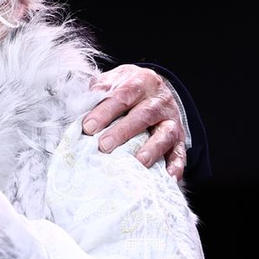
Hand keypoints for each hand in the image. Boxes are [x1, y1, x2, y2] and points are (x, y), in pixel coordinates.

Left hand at [82, 64, 186, 180]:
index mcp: (141, 82)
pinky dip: (176, 165)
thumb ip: (98, 91)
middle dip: (122, 132)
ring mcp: (171, 119)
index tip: (88, 127)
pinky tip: (169, 177)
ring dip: (152, 149)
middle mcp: (159, 100)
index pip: (123, 95)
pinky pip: (180, 151)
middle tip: (103, 146)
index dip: (105, 112)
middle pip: (143, 115)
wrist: (153, 86)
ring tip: (139, 162)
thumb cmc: (126, 88)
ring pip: (165, 133)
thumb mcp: (113, 81)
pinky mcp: (179, 137)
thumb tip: (79, 106)